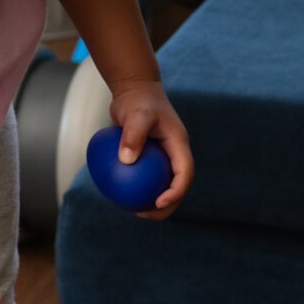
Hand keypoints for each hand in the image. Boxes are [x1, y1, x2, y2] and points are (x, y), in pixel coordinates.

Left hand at [110, 80, 193, 219]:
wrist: (134, 90)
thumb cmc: (137, 100)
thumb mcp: (135, 114)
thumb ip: (133, 134)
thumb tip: (126, 161)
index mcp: (179, 145)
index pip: (184, 174)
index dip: (176, 192)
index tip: (158, 203)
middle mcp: (174, 153)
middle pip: (177, 186)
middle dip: (166, 206)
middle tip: (145, 214)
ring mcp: (163, 156)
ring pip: (161, 184)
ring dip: (151, 200)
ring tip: (133, 211)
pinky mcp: (150, 156)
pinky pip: (145, 176)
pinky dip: (136, 187)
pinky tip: (118, 195)